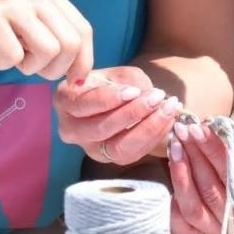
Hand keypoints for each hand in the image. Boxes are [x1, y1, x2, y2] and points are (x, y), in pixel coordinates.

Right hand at [0, 0, 92, 79]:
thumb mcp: (30, 31)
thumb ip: (58, 42)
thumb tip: (82, 78)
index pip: (83, 30)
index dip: (82, 62)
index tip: (72, 81)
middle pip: (69, 44)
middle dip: (53, 69)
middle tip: (30, 67)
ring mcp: (11, 1)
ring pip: (47, 51)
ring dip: (28, 67)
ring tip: (9, 56)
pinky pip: (14, 57)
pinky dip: (2, 64)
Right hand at [54, 66, 181, 166]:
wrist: (125, 100)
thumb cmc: (116, 83)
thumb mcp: (119, 74)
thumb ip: (127, 82)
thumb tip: (141, 96)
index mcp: (65, 100)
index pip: (82, 104)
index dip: (109, 99)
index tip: (134, 91)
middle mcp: (71, 129)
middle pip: (99, 129)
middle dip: (132, 113)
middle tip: (158, 97)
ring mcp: (89, 148)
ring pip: (117, 147)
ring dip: (147, 128)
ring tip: (168, 108)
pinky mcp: (109, 159)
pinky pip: (132, 154)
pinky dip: (153, 136)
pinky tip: (168, 120)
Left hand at [167, 124, 233, 233]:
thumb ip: (232, 152)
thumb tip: (204, 130)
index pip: (233, 177)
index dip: (213, 152)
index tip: (198, 128)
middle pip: (210, 193)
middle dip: (193, 158)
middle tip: (182, 131)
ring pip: (193, 208)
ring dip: (180, 173)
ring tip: (176, 145)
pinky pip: (184, 224)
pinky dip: (176, 199)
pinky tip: (174, 171)